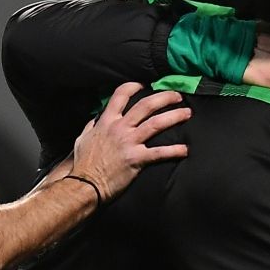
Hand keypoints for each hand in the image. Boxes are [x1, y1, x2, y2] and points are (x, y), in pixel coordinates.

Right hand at [67, 83, 190, 200]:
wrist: (84, 184)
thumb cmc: (83, 164)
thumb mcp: (83, 139)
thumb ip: (92, 127)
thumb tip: (96, 120)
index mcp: (107, 122)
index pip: (121, 95)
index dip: (134, 86)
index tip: (144, 84)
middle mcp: (120, 128)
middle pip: (146, 105)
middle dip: (164, 98)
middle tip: (177, 96)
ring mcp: (129, 143)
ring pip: (156, 124)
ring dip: (174, 116)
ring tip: (187, 114)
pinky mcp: (137, 159)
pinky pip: (159, 153)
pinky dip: (174, 150)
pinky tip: (185, 150)